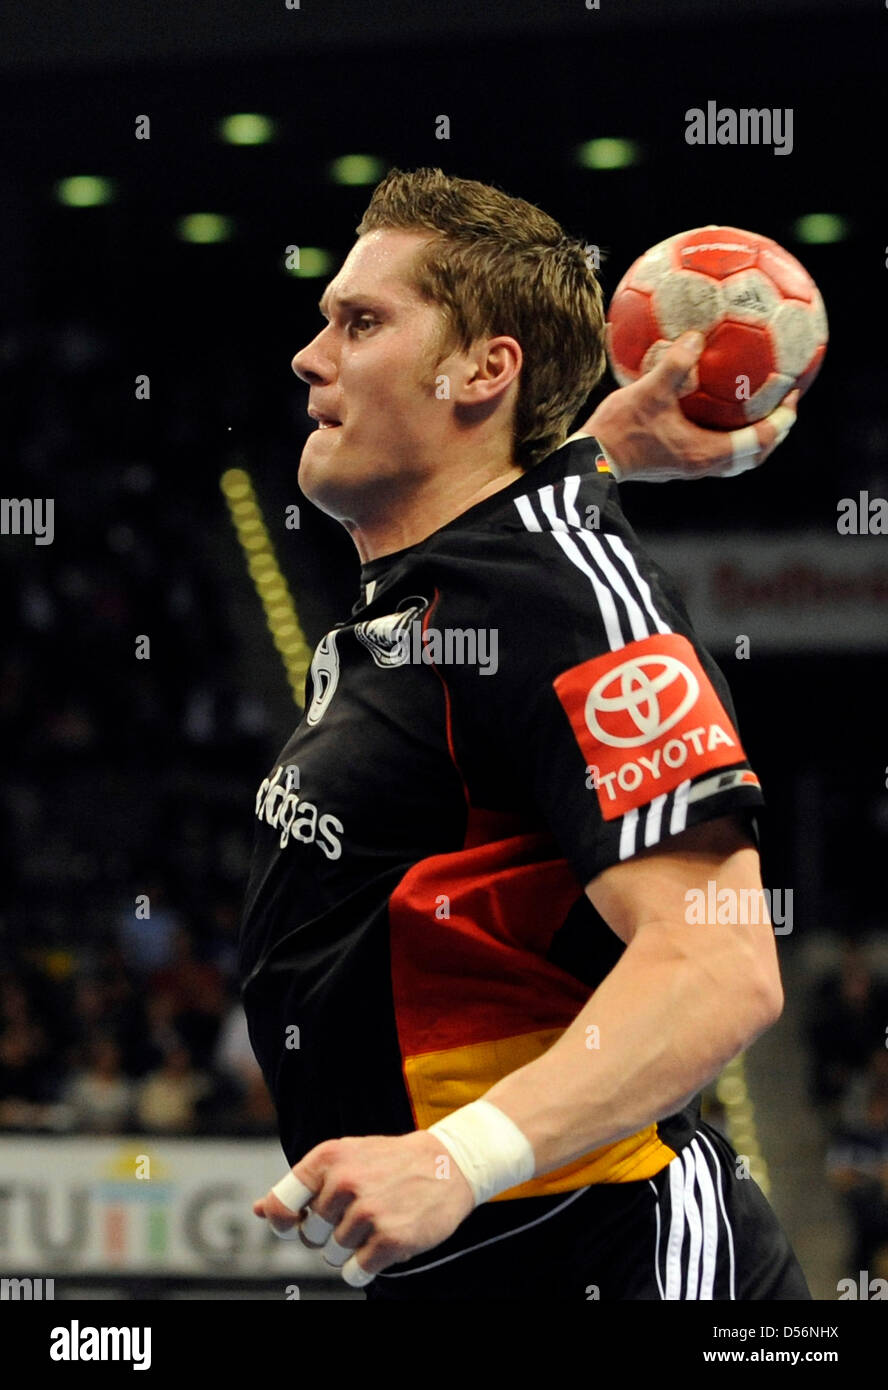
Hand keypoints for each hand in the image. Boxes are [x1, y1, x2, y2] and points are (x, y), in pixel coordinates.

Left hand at [253, 1129, 475, 1284]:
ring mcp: (369, 1211)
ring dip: (352, 1247)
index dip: (283, 1221)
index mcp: (329, 1157)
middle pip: (310, 1235)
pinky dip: (366, 1266)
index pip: (282, 1203)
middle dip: (328, 1233)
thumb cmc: (391, 1163)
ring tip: (379, 1220)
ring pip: (333, 1254)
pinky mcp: (391, 1239)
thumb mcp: (346, 1159)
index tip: (296, 1225)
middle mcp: (345, 1182)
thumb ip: (304, 1186)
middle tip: (360, 1212)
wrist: (451, 1163)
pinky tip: (386, 1242)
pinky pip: (356, 1272)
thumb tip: (260, 1210)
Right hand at [578, 331, 798, 481]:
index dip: (782, 418)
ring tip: (757, 412)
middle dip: (774, 432)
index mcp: (707, 453)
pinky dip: (726, 435)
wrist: (589, 461)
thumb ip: (676, 364)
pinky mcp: (676, 465)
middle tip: (784, 404)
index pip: (760, 440)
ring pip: (735, 458)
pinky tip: (712, 412)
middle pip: (754, 455)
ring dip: (752, 438)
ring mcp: (689, 468)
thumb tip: (696, 335)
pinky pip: (714, 452)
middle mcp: (703, 466)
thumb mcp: (648, 390)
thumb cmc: (619, 430)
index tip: (793, 393)